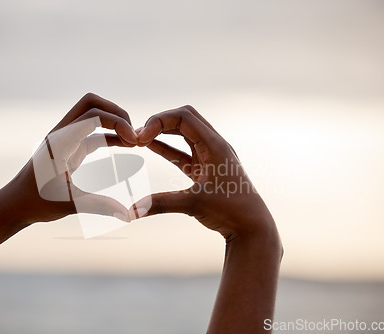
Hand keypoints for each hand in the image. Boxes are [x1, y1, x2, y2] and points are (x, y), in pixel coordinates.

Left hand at [0, 93, 137, 225]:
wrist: (16, 204)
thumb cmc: (36, 203)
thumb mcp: (68, 204)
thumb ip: (98, 206)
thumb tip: (127, 215)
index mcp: (60, 142)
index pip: (92, 115)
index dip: (116, 122)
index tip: (134, 142)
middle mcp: (62, 134)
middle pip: (92, 104)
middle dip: (116, 113)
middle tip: (134, 134)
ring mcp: (66, 139)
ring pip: (93, 114)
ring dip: (114, 122)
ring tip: (134, 141)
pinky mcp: (70, 148)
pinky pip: (94, 132)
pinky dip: (111, 134)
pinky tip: (127, 145)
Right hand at [130, 105, 276, 240]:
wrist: (252, 227)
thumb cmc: (231, 211)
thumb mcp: (194, 203)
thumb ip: (161, 204)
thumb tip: (131, 211)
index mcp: (214, 145)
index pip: (184, 117)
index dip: (160, 120)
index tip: (141, 136)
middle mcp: (214, 146)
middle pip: (184, 119)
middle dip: (160, 122)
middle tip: (139, 134)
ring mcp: (210, 156)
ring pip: (184, 134)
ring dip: (163, 133)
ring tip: (140, 138)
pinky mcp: (206, 169)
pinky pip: (183, 152)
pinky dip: (167, 148)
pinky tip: (151, 147)